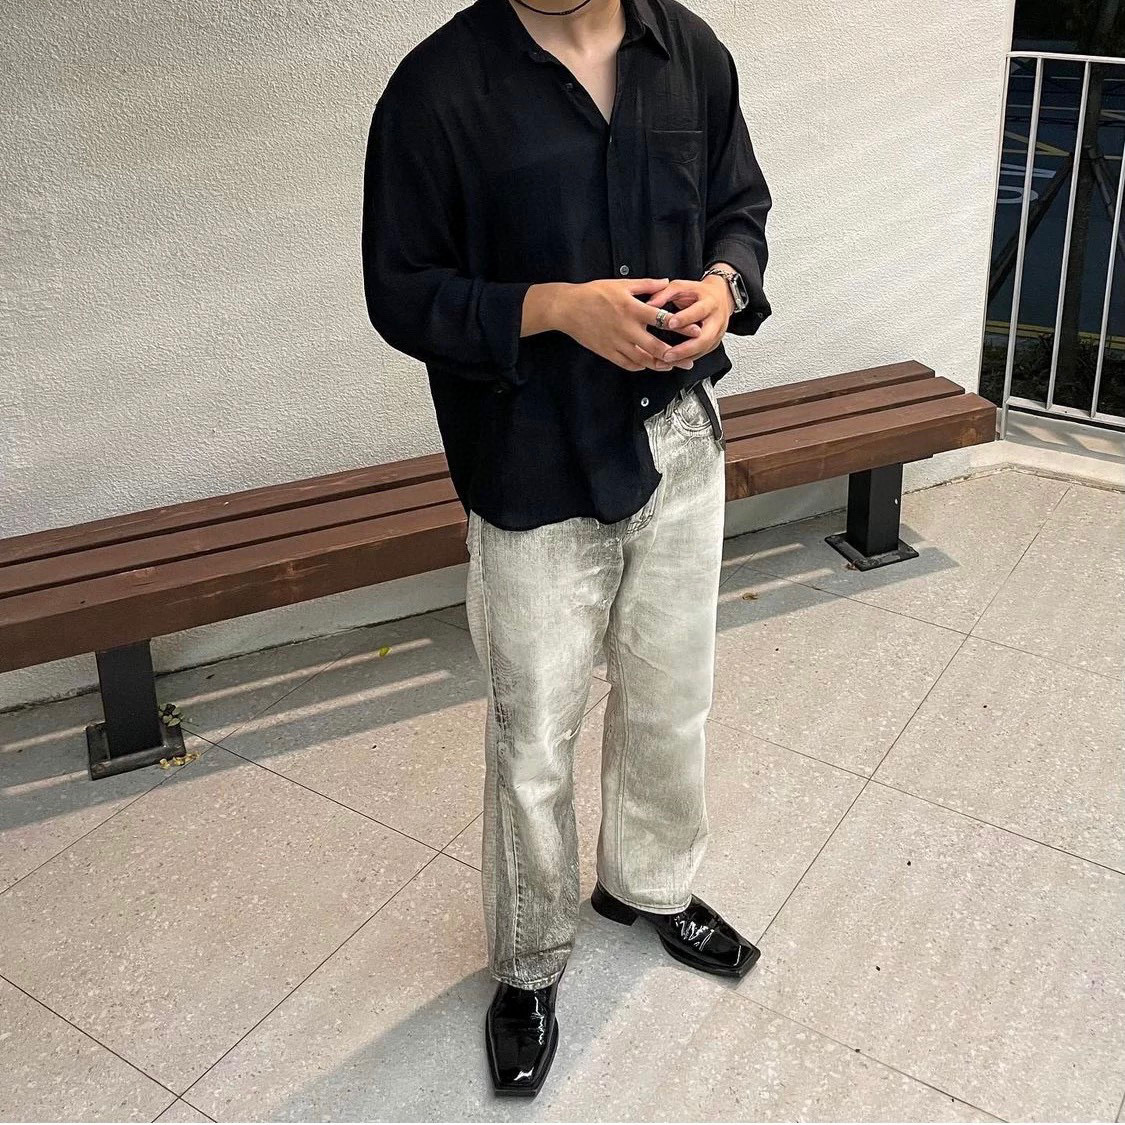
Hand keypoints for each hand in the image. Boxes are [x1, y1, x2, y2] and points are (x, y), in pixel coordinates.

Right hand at [549, 278, 701, 371]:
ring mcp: (617, 343)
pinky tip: (648, 365)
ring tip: (671, 366)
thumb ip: (646, 285)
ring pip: (642, 360)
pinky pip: (627, 364)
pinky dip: (640, 366)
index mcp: (632, 309)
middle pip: (655, 347)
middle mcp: (626, 328)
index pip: (662, 320)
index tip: (695, 331)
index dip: (681, 326)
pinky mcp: (607, 352)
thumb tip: (666, 283)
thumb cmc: (594, 293)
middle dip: (675, 355)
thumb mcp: (621, 284)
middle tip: (688, 360)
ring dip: (659, 365)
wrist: (568, 308)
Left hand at [641, 274, 733, 365]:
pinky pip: (700, 354)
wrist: (720, 296)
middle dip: (685, 349)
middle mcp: (716, 319)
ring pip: (702, 349)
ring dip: (683, 358)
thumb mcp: (681, 287)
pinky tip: (672, 363)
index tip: (670, 324)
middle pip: (704, 338)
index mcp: (710, 302)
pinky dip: (686, 359)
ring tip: (665, 362)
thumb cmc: (698, 292)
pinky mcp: (714, 343)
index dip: (685, 318)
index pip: (699, 311)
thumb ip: (665, 293)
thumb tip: (649, 305)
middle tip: (667, 354)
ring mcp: (717, 333)